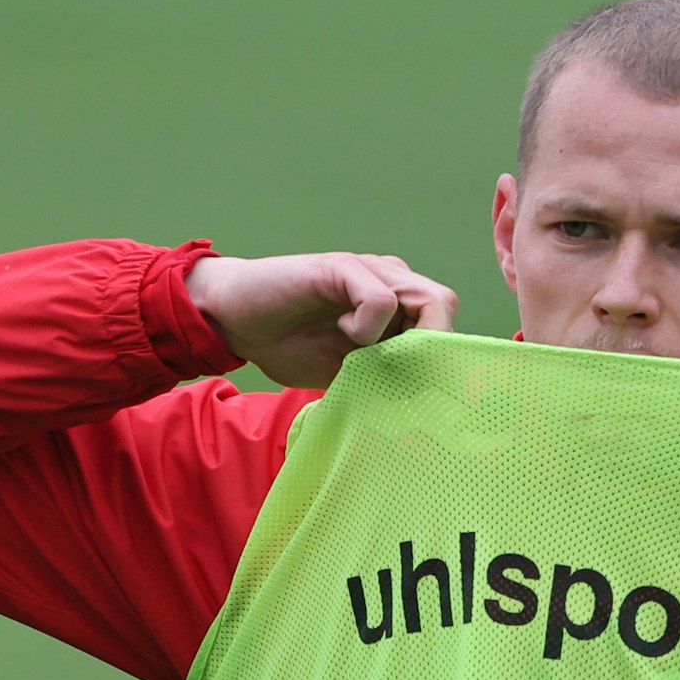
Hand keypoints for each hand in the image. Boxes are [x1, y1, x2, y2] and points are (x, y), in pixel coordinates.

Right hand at [185, 252, 458, 388]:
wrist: (234, 320)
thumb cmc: (291, 345)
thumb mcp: (349, 372)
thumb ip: (385, 378)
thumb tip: (426, 412)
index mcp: (397, 307)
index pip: (444, 326)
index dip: (440, 359)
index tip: (423, 395)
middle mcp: (391, 283)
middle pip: (444, 309)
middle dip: (431, 349)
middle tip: (398, 376)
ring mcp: (370, 272)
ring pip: (428, 300)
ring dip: (405, 339)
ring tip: (368, 354)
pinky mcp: (344, 267)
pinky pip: (381, 300)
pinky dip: (367, 328)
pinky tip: (342, 334)